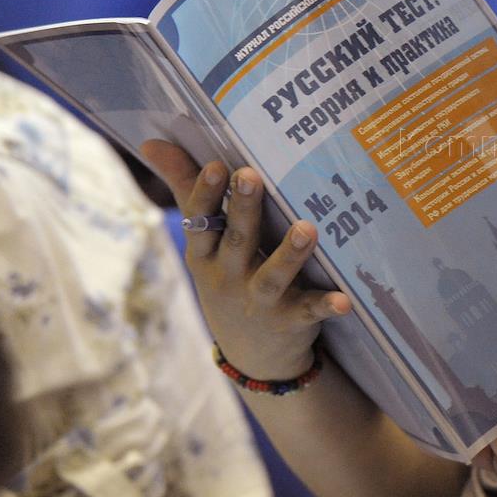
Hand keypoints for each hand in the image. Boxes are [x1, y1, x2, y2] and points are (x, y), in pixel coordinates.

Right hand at [141, 140, 349, 380]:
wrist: (251, 355)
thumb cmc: (227, 277)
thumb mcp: (202, 242)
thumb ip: (186, 188)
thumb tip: (152, 141)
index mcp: (206, 254)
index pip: (202, 221)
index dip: (206, 194)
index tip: (217, 165)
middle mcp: (230, 276)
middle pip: (236, 240)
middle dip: (242, 210)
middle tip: (251, 177)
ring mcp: (260, 301)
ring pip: (273, 277)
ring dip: (289, 254)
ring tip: (307, 229)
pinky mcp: (291, 320)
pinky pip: (309, 312)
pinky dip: (326, 306)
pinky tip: (344, 300)